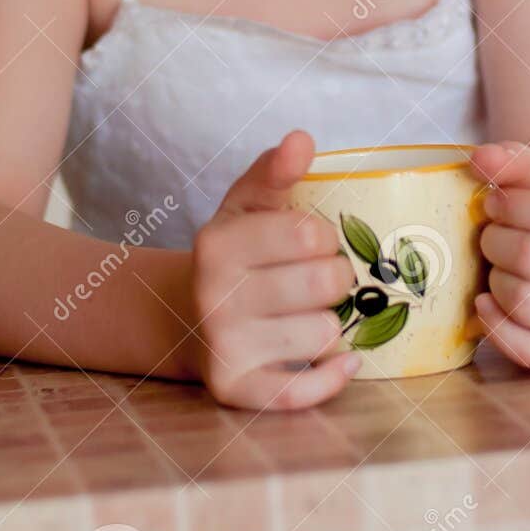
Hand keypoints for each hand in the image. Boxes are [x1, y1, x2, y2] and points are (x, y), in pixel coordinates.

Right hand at [189, 129, 358, 410]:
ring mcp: (224, 346)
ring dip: (330, 324)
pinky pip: (305, 391)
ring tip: (310, 315)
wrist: (187, 318)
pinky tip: (342, 360)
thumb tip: (302, 139)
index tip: (313, 241)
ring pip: (325, 334)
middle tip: (320, 279)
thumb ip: (275, 170)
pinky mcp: (237, 390)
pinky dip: (333, 376)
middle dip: (335, 277)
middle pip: (325, 282)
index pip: (310, 233)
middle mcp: (214, 295)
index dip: (325, 236)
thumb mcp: (247, 205)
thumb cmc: (235, 255)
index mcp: (218, 243)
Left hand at [468, 141, 529, 370]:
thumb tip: (480, 158)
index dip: (513, 205)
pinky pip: (529, 351)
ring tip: (495, 265)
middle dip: (495, 241)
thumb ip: (514, 161)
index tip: (493, 201)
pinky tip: (486, 301)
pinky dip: (496, 326)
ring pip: (526, 303)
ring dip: (494, 280)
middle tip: (490, 234)